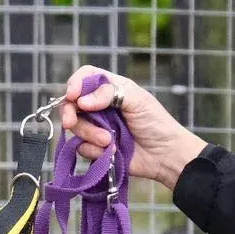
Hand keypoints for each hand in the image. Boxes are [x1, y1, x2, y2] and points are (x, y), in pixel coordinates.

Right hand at [60, 66, 206, 189]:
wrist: (165, 156)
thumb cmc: (156, 123)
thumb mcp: (137, 100)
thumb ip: (110, 94)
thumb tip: (81, 101)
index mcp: (111, 88)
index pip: (85, 77)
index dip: (75, 83)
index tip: (72, 95)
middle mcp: (99, 106)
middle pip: (72, 103)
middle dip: (70, 113)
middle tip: (70, 122)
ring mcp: (96, 127)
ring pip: (76, 127)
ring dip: (90, 135)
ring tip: (110, 141)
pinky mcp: (95, 147)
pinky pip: (81, 148)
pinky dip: (94, 150)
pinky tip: (111, 151)